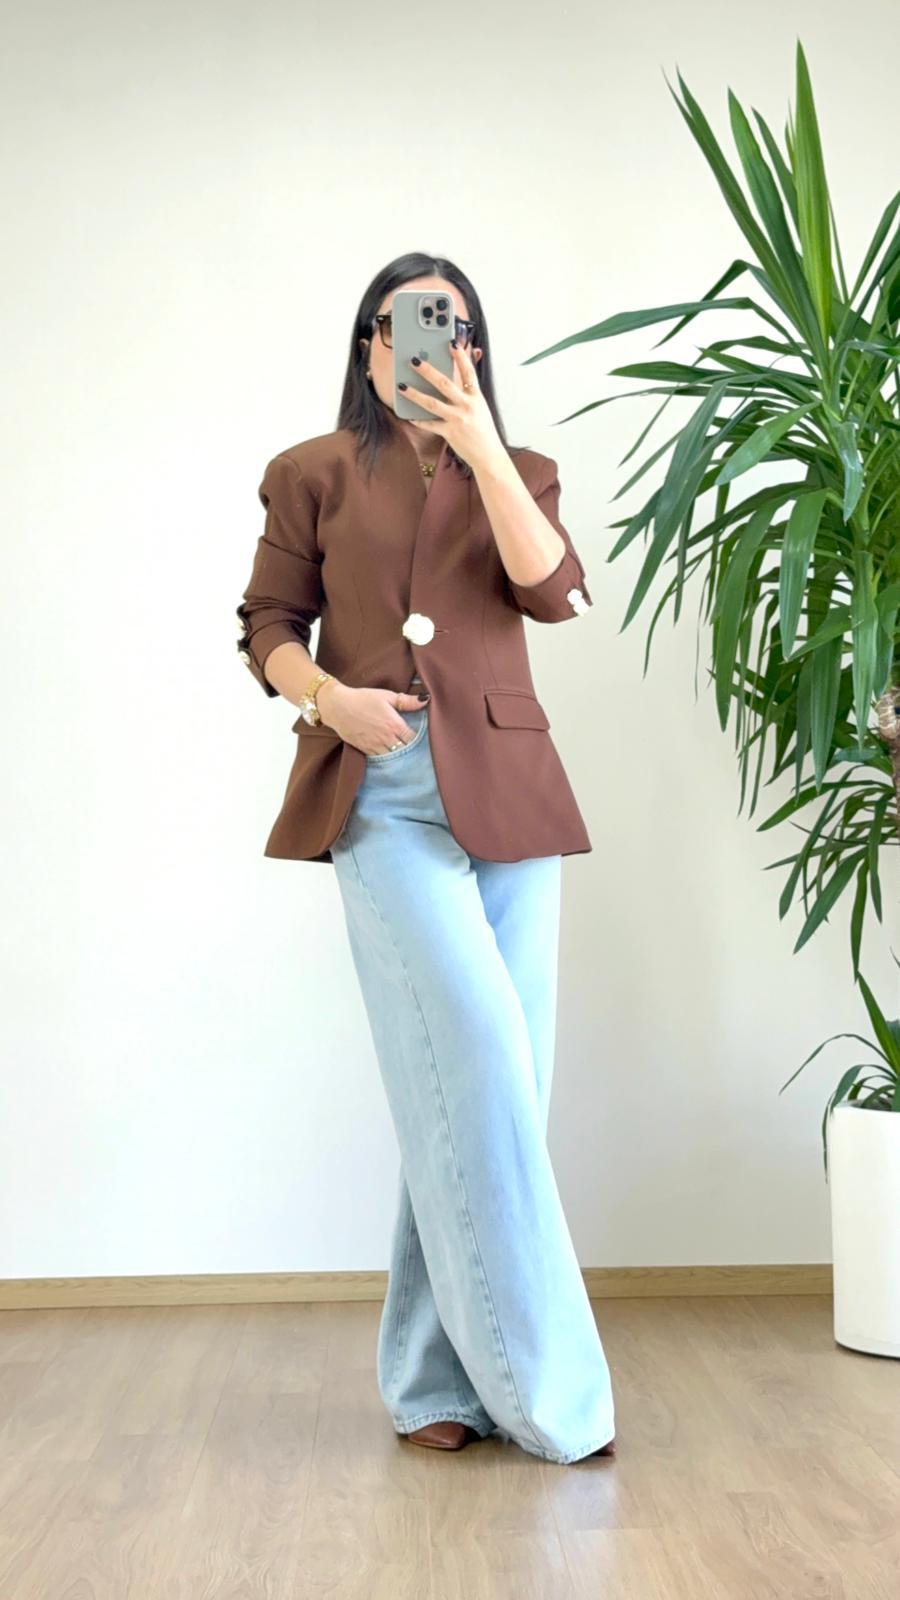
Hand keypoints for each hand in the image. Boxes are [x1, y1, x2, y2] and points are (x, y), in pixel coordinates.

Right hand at [318, 682, 428, 754]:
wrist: (337, 706)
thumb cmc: (363, 698)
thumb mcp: (386, 696)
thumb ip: (406, 701)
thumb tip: (426, 700)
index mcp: (394, 725)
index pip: (414, 739)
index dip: (421, 741)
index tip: (425, 740)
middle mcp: (386, 738)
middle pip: (405, 751)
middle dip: (412, 752)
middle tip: (420, 753)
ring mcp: (375, 746)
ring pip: (393, 758)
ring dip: (400, 757)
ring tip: (408, 758)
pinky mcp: (365, 750)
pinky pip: (381, 759)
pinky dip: (387, 759)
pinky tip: (392, 758)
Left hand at [399, 339, 504, 473]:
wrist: (488, 454)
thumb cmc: (483, 429)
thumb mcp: (481, 405)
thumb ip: (471, 387)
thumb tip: (472, 364)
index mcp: (476, 397)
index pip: (468, 372)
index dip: (460, 356)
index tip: (451, 342)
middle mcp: (466, 406)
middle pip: (444, 384)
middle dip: (428, 371)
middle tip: (414, 360)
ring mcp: (457, 419)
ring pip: (432, 403)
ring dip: (415, 394)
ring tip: (402, 386)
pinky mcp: (449, 433)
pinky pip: (430, 425)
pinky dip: (419, 420)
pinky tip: (409, 415)